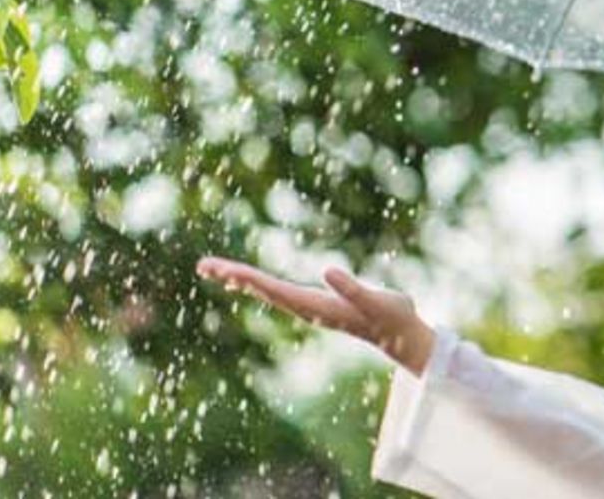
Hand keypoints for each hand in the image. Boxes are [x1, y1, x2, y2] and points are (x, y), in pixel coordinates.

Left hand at [196, 256, 435, 375]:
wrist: (401, 337)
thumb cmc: (391, 317)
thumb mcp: (375, 300)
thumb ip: (352, 288)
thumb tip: (326, 271)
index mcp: (316, 305)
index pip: (273, 289)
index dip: (248, 278)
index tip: (222, 270)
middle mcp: (306, 308)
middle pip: (261, 290)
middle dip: (233, 277)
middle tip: (202, 265)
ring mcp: (308, 307)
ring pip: (265, 291)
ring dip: (239, 280)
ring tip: (212, 270)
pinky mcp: (314, 304)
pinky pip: (276, 292)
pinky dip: (256, 283)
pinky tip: (244, 281)